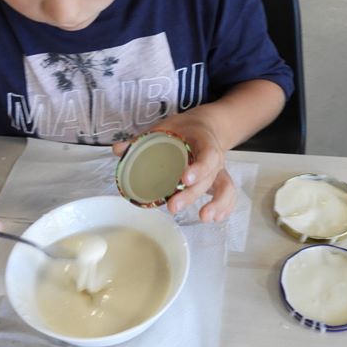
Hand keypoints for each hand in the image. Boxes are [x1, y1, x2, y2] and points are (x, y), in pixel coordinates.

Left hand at [112, 111, 236, 222]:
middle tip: (173, 206)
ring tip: (203, 218)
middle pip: (208, 178)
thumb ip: (143, 138)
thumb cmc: (184, 129)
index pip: (207, 155)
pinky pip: (228, 195)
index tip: (184, 179)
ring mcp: (219, 171)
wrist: (207, 126)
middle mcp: (215, 158)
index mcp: (204, 141)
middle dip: (192, 194)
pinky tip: (213, 219)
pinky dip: (224, 208)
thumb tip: (118, 150)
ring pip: (224, 188)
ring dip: (217, 204)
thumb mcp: (166, 126)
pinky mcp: (219, 182)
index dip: (198, 168)